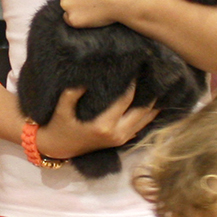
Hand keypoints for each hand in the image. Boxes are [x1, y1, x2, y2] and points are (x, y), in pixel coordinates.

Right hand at [40, 81, 158, 159]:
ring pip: (146, 120)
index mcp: (103, 125)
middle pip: (143, 110)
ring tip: (159, 85)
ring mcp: (121, 139)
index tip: (138, 68)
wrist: (58, 148)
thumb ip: (71, 94)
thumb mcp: (61, 109)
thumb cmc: (58, 126)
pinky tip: (152, 100)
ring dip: (153, 103)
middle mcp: (117, 133)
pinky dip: (149, 114)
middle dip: (150, 92)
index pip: (126, 99)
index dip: (133, 83)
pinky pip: (141, 126)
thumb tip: (86, 79)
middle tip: (155, 74)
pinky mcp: (122, 141)